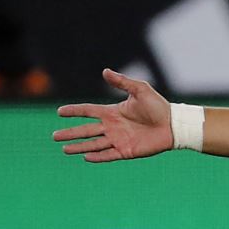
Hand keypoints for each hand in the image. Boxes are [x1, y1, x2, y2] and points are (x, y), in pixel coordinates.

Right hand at [53, 69, 172, 162]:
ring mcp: (118, 140)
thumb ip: (122, 82)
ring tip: (64, 149)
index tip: (60, 112)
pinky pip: (108, 155)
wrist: (174, 125)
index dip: (74, 111)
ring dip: (79, 147)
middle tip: (54, 136)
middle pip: (86, 130)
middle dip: (70, 133)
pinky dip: (97, 157)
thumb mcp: (140, 90)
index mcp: (113, 112)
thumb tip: (105, 71)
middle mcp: (112, 127)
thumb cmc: (159, 106)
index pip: (88, 111)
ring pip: (93, 144)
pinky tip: (86, 157)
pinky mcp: (126, 151)